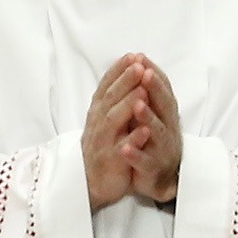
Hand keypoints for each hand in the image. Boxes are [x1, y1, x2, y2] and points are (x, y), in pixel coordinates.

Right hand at [81, 59, 144, 208]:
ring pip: (114, 120)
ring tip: (142, 92)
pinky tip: (145, 131)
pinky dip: (133, 140)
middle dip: (125, 81)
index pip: (107, 86)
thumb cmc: (103, 146)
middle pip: (111, 98)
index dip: (119, 70)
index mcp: (99, 111)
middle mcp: (99, 122)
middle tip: (139, 65)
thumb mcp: (105, 118)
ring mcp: (104, 141)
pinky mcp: (112, 161)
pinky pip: (123, 149)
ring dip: (128, 105)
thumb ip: (113, 98)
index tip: (132, 55)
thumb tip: (127, 71)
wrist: (92, 181)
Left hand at [122, 56, 182, 204]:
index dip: (154, 74)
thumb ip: (148, 92)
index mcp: (165, 113)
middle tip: (145, 73)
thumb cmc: (154, 140)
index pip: (162, 89)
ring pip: (157, 132)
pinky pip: (144, 161)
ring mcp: (162, 148)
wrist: (160, 178)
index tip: (141, 58)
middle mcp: (167, 128)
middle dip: (154, 89)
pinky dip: (135, 154)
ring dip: (147, 117)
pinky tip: (124, 148)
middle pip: (163, 106)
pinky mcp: (152, 168)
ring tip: (137, 105)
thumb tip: (140, 62)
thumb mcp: (154, 113)